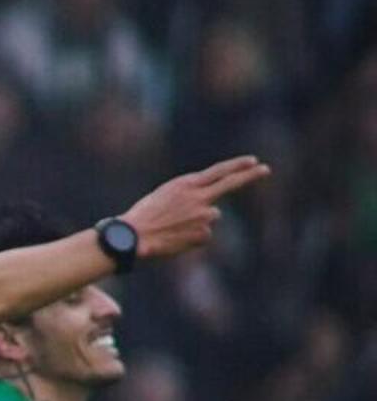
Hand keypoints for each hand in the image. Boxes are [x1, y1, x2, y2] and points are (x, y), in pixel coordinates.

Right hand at [119, 156, 271, 263]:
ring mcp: (204, 216)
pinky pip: (203, 235)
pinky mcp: (204, 234)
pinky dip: (192, 238)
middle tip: (266, 169)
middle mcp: (200, 197)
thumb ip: (190, 196)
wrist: (133, 237)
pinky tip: (175, 239)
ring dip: (197, 222)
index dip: (237, 166)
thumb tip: (213, 210)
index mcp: (186, 184)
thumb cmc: (143, 216)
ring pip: (210, 217)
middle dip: (250, 176)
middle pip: (230, 184)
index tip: (252, 161)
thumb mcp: (164, 196)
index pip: (218, 171)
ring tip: (172, 228)